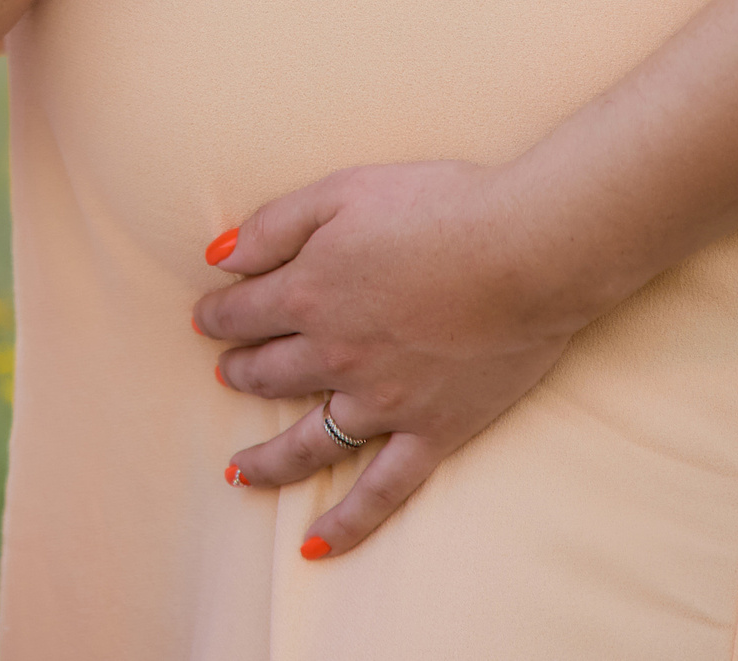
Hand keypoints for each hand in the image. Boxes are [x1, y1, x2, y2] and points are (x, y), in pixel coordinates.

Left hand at [192, 160, 597, 558]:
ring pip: (304, 442)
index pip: (242, 312)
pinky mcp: (432, 432)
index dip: (218, 314)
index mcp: (308, 292)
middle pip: (267, 373)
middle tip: (228, 371)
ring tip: (237, 471)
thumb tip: (217, 257)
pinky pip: (380, 492)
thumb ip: (273, 225)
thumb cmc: (440, 206)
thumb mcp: (342, 191)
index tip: (208, 316)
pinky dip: (345, 524)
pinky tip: (313, 546)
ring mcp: (382, 402)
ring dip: (265, 460)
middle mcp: (334, 356)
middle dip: (239, 371)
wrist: (529, 249)